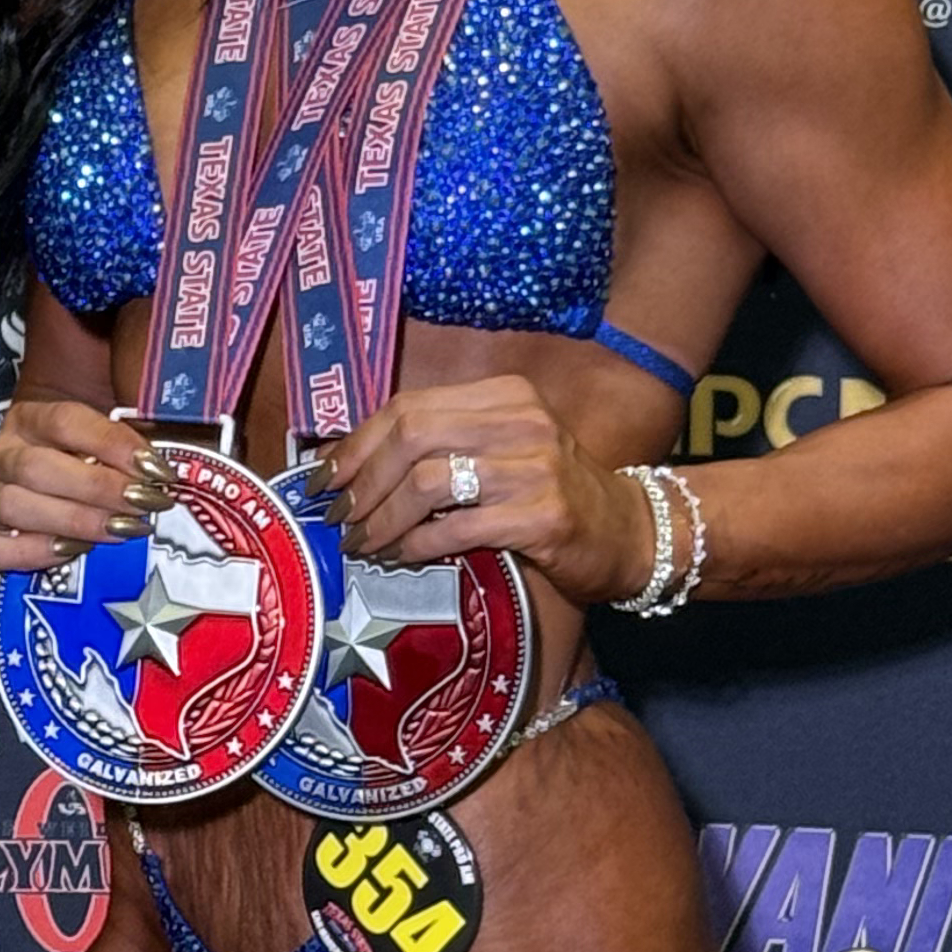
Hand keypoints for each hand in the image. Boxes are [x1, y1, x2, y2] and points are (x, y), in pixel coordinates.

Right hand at [0, 395, 174, 574]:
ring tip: (120, 530)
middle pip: (38, 467)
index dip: (112, 444)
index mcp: (28, 419)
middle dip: (98, 488)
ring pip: (15, 507)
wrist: (54, 492)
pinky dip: (29, 553)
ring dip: (74, 521)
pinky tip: (70, 553)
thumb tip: (164, 461)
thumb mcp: (109, 441)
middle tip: (144, 504)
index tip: (154, 468)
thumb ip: (132, 440)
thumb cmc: (87, 467)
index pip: (65, 422)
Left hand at [308, 374, 657, 608]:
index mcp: (503, 395)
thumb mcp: (500, 452)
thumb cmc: (551, 494)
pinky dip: (417, 545)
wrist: (628, 532)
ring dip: (383, 518)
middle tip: (338, 517)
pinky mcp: (541, 515)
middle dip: (362, 481)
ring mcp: (534, 467)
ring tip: (364, 543)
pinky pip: (456, 528)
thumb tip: (351, 465)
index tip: (322, 478)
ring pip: (427, 481)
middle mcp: (520, 421)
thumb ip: (441, 446)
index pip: (409, 407)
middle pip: (411, 436)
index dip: (356, 443)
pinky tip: (402, 556)